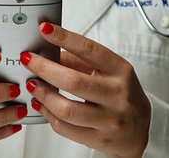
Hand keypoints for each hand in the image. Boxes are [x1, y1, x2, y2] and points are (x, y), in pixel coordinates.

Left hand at [20, 23, 150, 157]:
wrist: (141, 130)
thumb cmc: (121, 94)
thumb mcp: (109, 72)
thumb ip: (79, 61)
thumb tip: (48, 51)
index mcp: (121, 71)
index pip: (90, 50)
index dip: (64, 38)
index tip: (45, 29)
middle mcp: (117, 95)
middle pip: (73, 81)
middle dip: (44, 68)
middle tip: (28, 60)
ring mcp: (109, 120)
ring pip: (66, 109)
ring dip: (42, 94)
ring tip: (32, 84)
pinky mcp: (99, 139)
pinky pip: (65, 128)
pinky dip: (47, 114)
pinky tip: (41, 104)